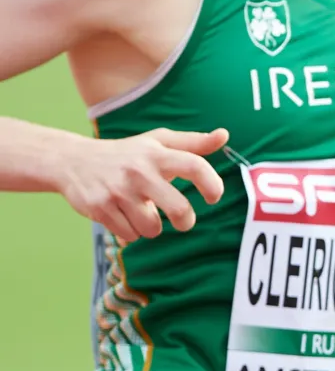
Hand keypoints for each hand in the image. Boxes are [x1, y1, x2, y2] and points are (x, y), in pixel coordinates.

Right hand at [60, 127, 227, 240]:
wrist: (73, 161)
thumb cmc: (128, 153)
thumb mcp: (158, 141)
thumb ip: (193, 143)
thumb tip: (224, 136)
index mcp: (157, 153)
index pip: (194, 165)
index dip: (211, 183)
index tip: (214, 197)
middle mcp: (139, 171)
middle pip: (178, 208)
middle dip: (185, 220)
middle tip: (184, 221)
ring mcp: (118, 191)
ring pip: (151, 228)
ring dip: (152, 227)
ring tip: (143, 212)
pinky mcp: (100, 208)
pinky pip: (129, 234)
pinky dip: (131, 231)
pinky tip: (124, 216)